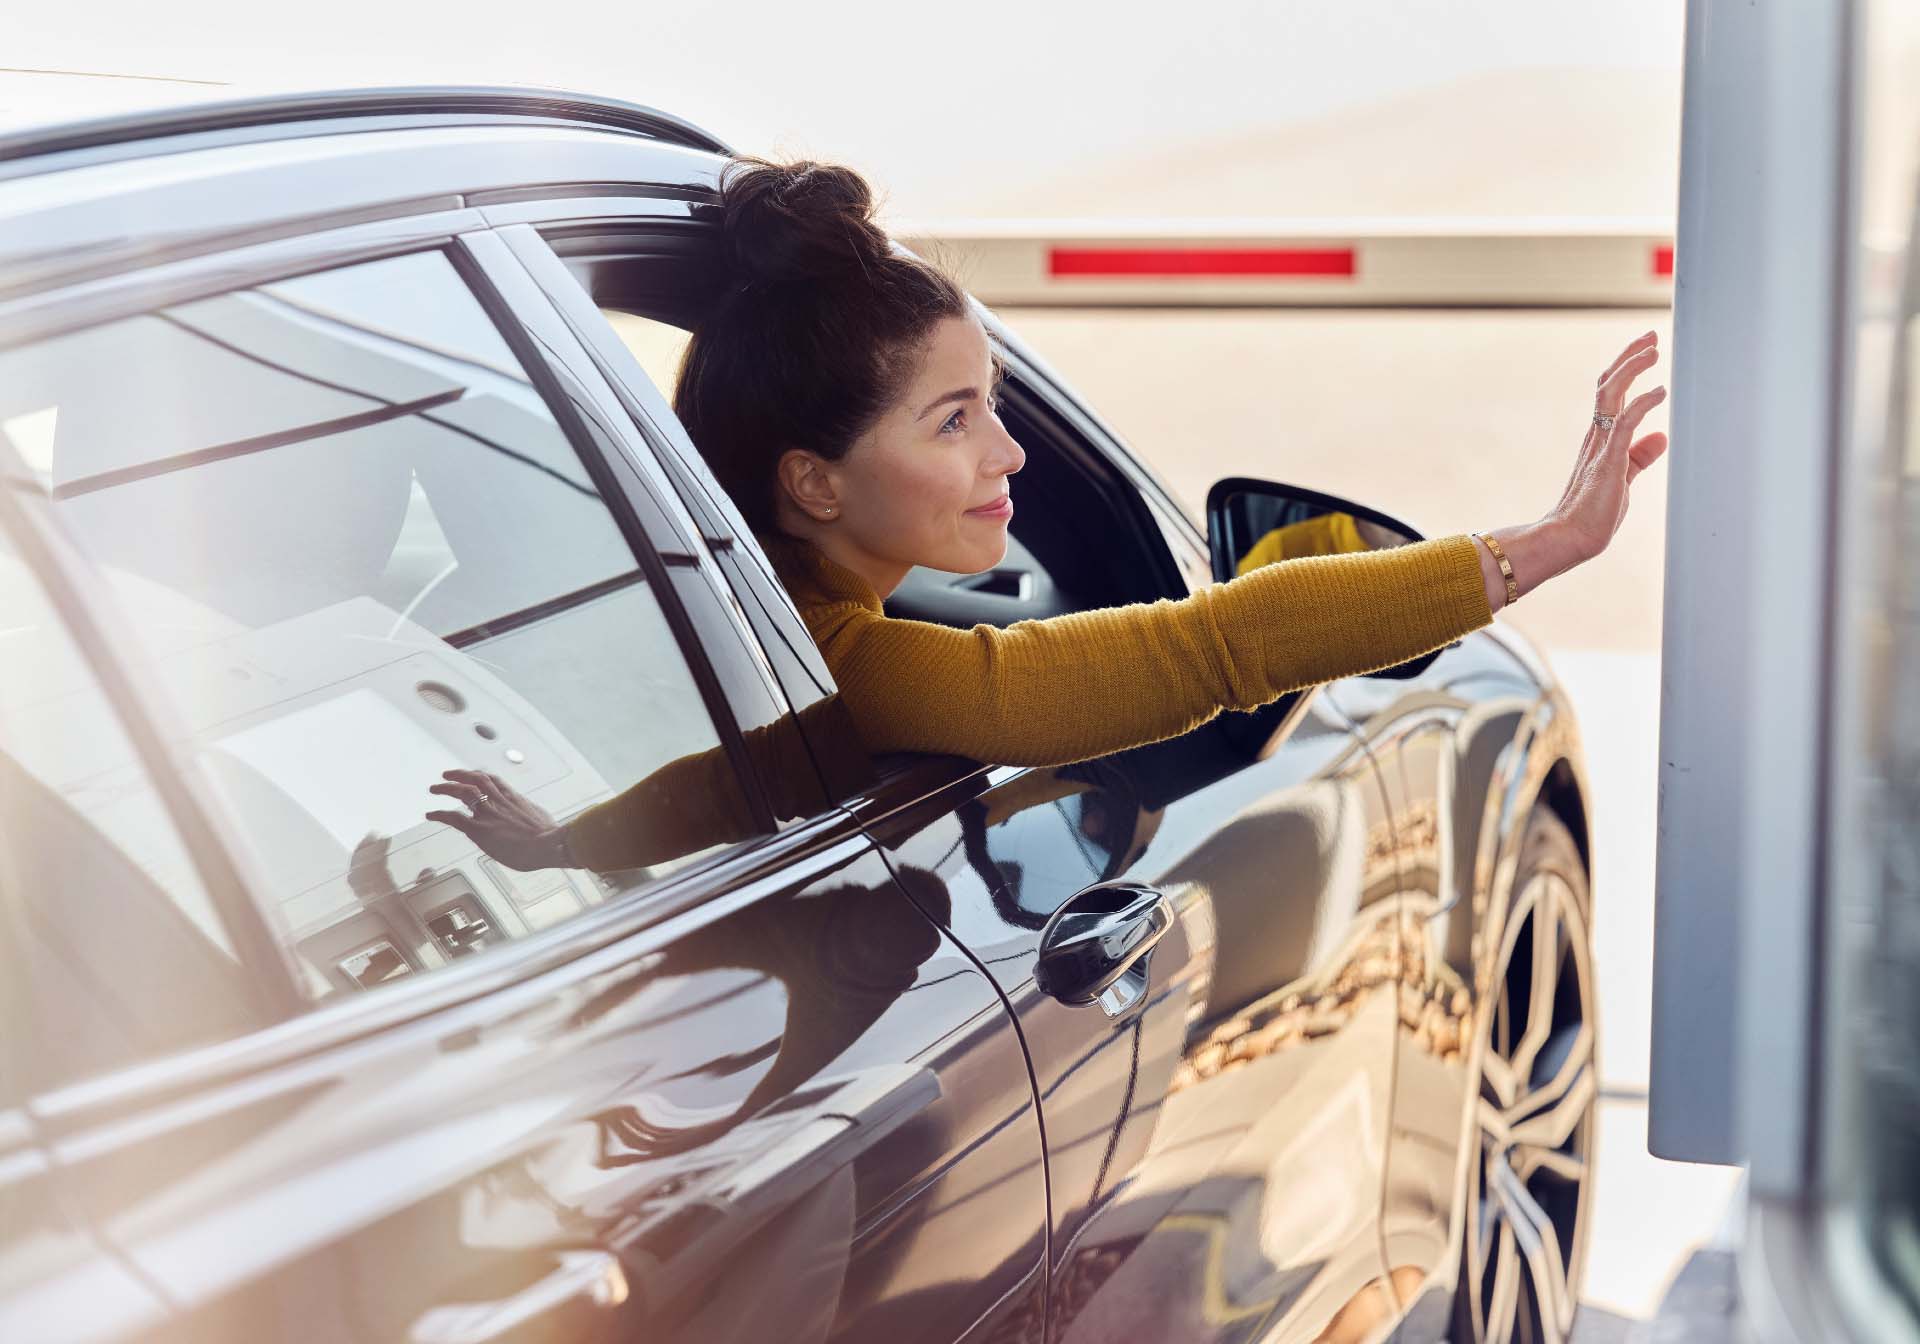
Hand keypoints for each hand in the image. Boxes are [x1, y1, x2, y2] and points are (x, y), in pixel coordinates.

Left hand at [426, 768, 568, 871]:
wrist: (549, 844)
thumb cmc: (550, 838)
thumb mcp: (542, 820)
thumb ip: (532, 819)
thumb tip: (536, 823)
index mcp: (514, 798)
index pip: (493, 780)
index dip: (479, 774)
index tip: (472, 773)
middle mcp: (499, 802)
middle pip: (475, 779)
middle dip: (459, 775)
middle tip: (447, 774)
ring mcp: (488, 814)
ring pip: (462, 792)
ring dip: (446, 788)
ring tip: (435, 788)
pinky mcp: (480, 830)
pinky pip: (454, 818)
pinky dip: (440, 814)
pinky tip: (430, 814)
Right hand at [1474, 332, 1669, 610]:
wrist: (1571, 538)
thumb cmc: (1593, 514)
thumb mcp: (1624, 477)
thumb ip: (1641, 455)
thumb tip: (1661, 435)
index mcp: (1599, 438)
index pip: (1610, 392)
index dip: (1627, 367)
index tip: (1646, 348)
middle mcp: (1596, 435)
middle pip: (1609, 383)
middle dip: (1629, 356)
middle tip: (1650, 337)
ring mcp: (1600, 445)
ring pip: (1611, 394)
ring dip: (1632, 369)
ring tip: (1653, 350)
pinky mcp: (1607, 460)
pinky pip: (1624, 422)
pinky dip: (1642, 403)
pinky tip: (1659, 391)